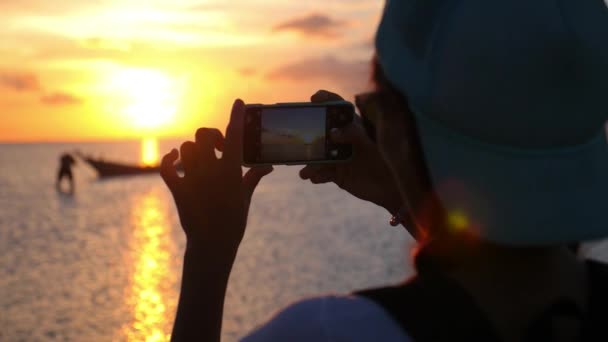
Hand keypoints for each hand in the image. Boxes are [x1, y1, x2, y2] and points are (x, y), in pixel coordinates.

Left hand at [161, 99, 272, 257]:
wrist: (213, 244)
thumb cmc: (234, 222)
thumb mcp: (246, 197)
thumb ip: (254, 177)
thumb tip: (267, 166)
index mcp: (232, 171)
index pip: (236, 136)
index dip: (236, 116)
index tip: (238, 102)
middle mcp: (211, 171)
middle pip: (204, 135)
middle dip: (211, 136)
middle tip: (219, 147)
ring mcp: (193, 179)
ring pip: (186, 148)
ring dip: (193, 149)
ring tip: (200, 159)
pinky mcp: (178, 189)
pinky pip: (166, 166)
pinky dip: (169, 158)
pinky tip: (175, 157)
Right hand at [299, 90, 400, 213]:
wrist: (390, 189)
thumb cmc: (386, 161)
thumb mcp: (371, 144)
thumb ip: (354, 134)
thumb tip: (333, 133)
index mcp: (353, 127)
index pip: (338, 109)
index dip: (326, 100)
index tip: (314, 97)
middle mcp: (343, 140)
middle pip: (320, 132)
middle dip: (309, 136)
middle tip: (300, 141)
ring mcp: (337, 157)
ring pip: (318, 156)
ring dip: (310, 162)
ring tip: (306, 171)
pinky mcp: (336, 173)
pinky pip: (321, 173)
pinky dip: (316, 175)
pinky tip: (314, 178)